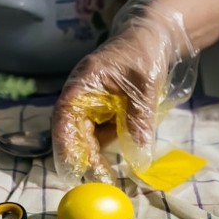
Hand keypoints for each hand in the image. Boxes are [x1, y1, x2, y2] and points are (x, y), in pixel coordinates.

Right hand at [52, 0, 198, 185]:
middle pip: (72, 133)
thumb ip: (140, 120)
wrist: (152, 38)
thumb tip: (139, 157)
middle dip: (84, 158)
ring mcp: (89, 106)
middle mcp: (80, 97)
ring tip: (107, 177)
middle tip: (100, 181)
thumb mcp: (145, 86)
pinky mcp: (101, 114)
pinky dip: (107, 149)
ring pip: (86, 138)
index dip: (65, 144)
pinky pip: (99, 136)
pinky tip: (117, 160)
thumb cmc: (144, 54)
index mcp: (83, 84)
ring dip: (95, 157)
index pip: (65, 117)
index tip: (73, 168)